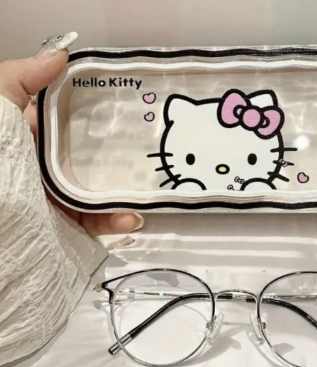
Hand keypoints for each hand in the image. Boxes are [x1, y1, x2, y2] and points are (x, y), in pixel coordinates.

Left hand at [0, 33, 143, 235]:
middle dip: (125, 153)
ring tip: (149, 189)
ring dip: (128, 192)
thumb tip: (63, 54)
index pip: (76, 121)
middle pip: (95, 155)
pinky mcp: (67, 221)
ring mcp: (63, 195)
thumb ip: (22, 79)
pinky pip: (96, 221)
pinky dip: (115, 221)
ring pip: (103, 189)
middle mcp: (54, 164)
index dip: (103, 112)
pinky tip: (131, 218)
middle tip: (153, 146)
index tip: (133, 105)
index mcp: (39, 136)